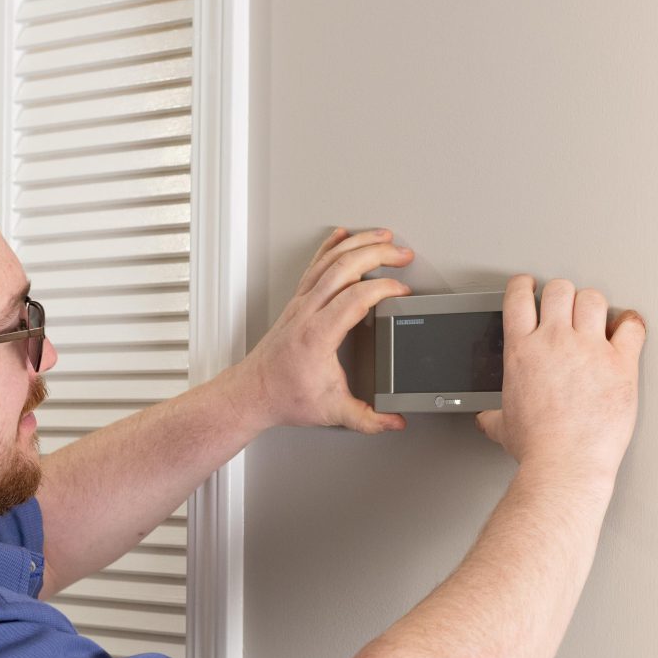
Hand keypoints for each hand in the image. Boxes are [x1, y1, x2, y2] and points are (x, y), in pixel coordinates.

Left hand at [232, 226, 413, 433]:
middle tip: (403, 254)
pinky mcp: (297, 302)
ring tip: (384, 237)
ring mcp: (300, 303)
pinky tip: (343, 236)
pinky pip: (315, 265)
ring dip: (359, 244)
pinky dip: (330, 246)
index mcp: (317, 334)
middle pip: (344, 268)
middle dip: (377, 254)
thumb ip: (368, 419)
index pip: (355, 297)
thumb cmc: (285, 397)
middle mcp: (306, 312)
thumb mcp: (332, 412)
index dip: (383, 288)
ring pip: (329, 261)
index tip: (403, 291)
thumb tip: (395, 421)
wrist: (254, 393)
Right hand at [475, 276, 644, 481]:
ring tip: (595, 316)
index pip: (519, 297)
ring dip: (593, 304)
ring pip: (593, 299)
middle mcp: (554, 342)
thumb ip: (494, 416)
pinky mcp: (620, 363)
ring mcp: (589, 349)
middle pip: (560, 289)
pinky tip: (628, 327)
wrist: (565, 464)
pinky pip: (631, 327)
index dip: (524, 285)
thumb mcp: (504, 427)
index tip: (529, 286)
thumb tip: (486, 420)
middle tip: (566, 306)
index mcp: (522, 351)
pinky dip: (631, 323)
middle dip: (562, 294)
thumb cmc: (538, 448)